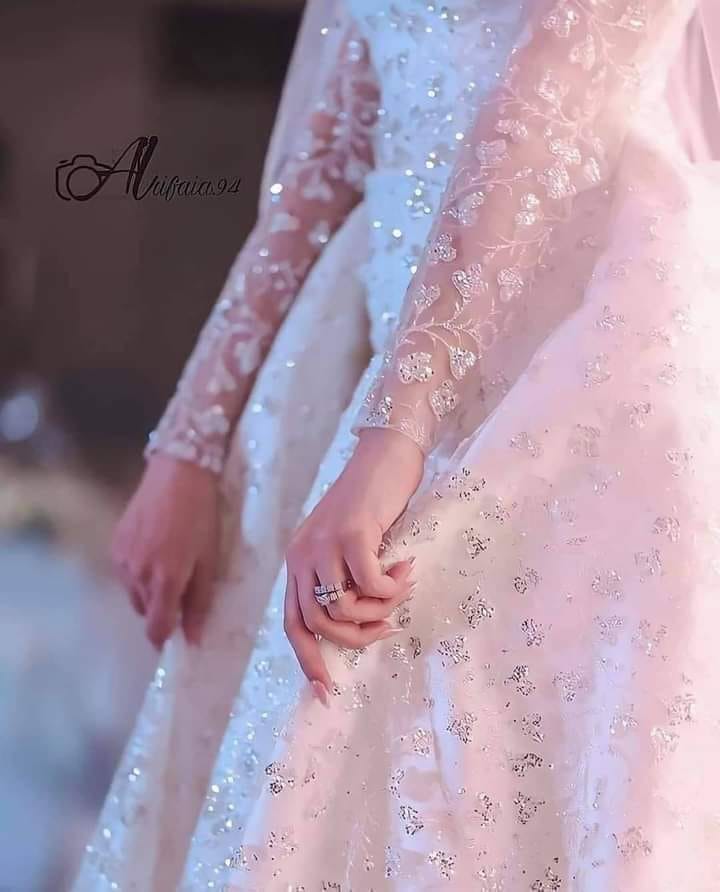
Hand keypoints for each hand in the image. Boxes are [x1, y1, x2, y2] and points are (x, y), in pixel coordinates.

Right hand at [110, 453, 220, 647]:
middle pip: (145, 612)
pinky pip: (125, 573)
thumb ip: (200, 600)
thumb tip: (194, 637)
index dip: (166, 638)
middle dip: (161, 610)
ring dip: (149, 591)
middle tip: (182, 590)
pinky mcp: (115, 544)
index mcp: (164, 581)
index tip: (178, 637)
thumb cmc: (201, 516)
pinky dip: (138, 573)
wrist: (178, 473)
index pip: (156, 628)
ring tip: (170, 566)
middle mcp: (137, 575)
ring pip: (133, 593)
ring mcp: (122, 559)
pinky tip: (155, 551)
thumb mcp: (209, 559)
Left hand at [283, 429, 424, 703]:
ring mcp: (323, 544)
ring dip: (378, 609)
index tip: (327, 692)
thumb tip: (359, 625)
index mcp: (298, 562)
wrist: (385, 454)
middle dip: (356, 637)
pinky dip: (391, 588)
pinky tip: (406, 568)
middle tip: (386, 625)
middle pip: (318, 624)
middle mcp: (302, 555)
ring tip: (400, 589)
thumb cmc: (373, 503)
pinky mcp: (351, 534)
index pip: (293, 624)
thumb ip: (344, 579)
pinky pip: (369, 584)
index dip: (308, 661)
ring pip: (342, 608)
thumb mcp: (349, 547)